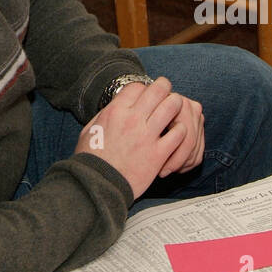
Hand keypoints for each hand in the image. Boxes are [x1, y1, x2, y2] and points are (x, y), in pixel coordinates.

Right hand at [76, 77, 199, 197]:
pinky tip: (177, 134)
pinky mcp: (158, 154)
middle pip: (159, 89)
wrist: (96, 186)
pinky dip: (181, 131)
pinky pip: (179, 133)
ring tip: (175, 110)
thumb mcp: (90, 130)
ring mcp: (147, 136)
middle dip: (165, 88)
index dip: (145, 88)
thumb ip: (104, 115)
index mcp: (115, 111)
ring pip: (172, 106)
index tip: (146, 96)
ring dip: (176, 105)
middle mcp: (132, 119)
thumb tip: (115, 106)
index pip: (138, 86)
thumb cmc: (91, 160)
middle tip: (167, 93)